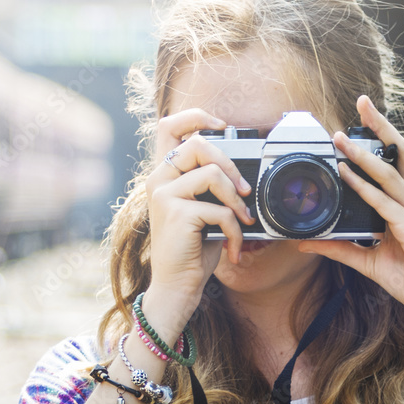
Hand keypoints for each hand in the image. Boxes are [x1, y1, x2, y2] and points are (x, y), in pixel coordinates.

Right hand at [143, 107, 255, 327]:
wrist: (177, 287)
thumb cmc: (192, 251)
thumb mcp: (205, 212)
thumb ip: (212, 188)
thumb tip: (243, 175)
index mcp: (163, 175)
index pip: (169, 127)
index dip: (195, 116)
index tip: (221, 124)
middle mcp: (158, 180)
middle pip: (198, 144)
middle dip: (231, 164)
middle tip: (244, 191)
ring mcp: (164, 195)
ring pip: (212, 174)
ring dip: (237, 200)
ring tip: (244, 222)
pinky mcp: (177, 213)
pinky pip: (220, 210)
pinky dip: (235, 231)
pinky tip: (234, 249)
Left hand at [297, 95, 403, 322]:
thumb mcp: (367, 262)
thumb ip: (339, 249)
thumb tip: (307, 243)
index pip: (393, 163)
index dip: (379, 140)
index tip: (359, 121)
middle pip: (398, 154)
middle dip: (380, 126)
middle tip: (362, 102)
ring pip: (389, 173)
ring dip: (364, 154)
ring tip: (341, 139)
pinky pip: (384, 204)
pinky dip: (364, 188)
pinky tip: (347, 175)